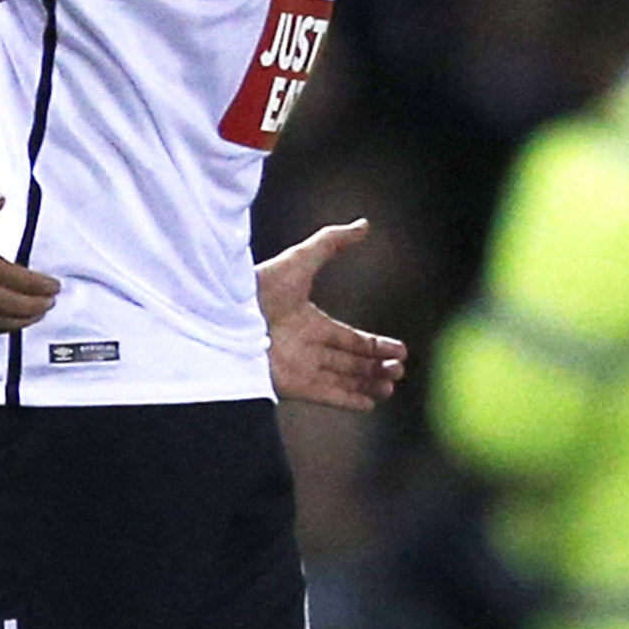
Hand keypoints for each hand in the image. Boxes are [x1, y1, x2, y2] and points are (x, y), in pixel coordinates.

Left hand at [256, 218, 406, 410]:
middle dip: (376, 367)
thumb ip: (333, 242)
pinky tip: (369, 404)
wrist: (227, 311)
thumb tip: (365, 224)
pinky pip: (326, 395)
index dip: (375, 345)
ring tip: (391, 387)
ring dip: (367, 385)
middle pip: (349, 362)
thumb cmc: (262, 284)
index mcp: (310, 322)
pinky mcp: (292, 384)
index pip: (350, 339)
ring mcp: (300, 367)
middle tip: (399, 372)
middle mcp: (307, 347)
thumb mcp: (303, 258)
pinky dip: (348, 400)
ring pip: (341, 380)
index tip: (400, 350)